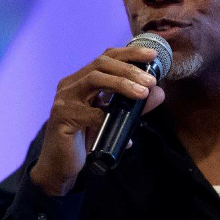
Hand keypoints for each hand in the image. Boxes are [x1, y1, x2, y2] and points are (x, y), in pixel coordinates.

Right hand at [30, 44, 167, 198]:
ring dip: (122, 83)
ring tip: (142, 93)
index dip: (129, 53)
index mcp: (81, 80)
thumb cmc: (85, 139)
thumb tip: (159, 93)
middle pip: (101, 64)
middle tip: (151, 81)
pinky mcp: (62, 118)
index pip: (106, 57)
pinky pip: (89, 113)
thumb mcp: (112, 118)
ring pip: (94, 79)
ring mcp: (64, 100)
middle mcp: (70, 85)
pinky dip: (106, 116)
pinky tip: (116, 123)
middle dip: (129, 69)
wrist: (60, 166)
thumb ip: (133, 105)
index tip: (151, 55)